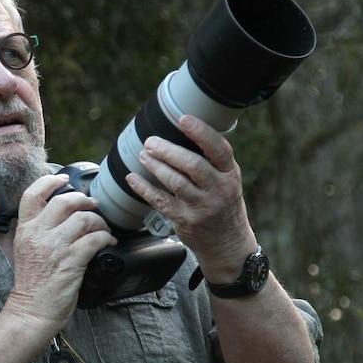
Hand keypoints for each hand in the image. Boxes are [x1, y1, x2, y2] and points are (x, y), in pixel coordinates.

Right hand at [3, 174, 114, 329]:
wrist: (31, 312)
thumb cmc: (31, 285)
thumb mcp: (25, 250)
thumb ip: (37, 231)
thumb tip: (60, 216)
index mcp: (25, 230)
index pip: (32, 194)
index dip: (50, 181)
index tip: (64, 179)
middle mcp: (38, 234)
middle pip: (64, 201)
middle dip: (84, 200)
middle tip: (93, 207)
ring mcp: (55, 247)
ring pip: (84, 218)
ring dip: (99, 222)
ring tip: (103, 229)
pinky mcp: (72, 261)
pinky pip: (95, 239)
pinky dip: (106, 237)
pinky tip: (108, 243)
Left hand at [126, 115, 256, 278]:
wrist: (227, 243)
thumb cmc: (223, 203)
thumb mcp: (227, 179)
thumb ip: (210, 160)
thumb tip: (182, 130)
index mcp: (229, 174)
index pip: (219, 149)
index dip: (201, 132)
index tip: (183, 119)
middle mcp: (218, 189)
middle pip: (193, 165)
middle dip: (168, 151)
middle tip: (151, 141)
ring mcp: (202, 206)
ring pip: (176, 183)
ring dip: (156, 167)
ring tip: (143, 155)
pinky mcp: (185, 220)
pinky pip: (161, 202)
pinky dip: (144, 189)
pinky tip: (133, 178)